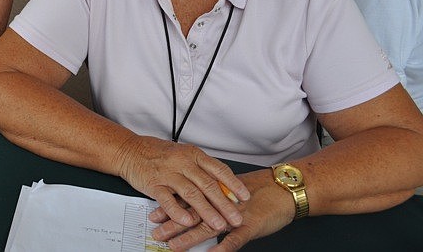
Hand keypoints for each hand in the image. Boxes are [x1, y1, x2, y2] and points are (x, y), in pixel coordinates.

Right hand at [117, 135, 249, 234]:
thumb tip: (225, 187)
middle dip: (224, 204)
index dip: (233, 184)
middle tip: (236, 218)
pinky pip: (167, 200)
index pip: (218, 169)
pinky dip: (177, 212)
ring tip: (218, 225)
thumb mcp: (184, 155)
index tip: (245, 197)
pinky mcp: (153, 184)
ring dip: (207, 211)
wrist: (130, 150)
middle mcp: (182, 162)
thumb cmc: (159, 154)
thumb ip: (202, 169)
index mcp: (193, 154)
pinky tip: (186, 221)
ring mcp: (168, 173)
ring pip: (191, 193)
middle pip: (208, 185)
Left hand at [150, 169, 295, 250]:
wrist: (283, 190)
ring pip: (208, 227)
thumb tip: (188, 200)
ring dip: (189, 238)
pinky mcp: (250, 227)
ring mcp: (234, 215)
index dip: (170, 208)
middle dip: (173, 225)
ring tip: (174, 246)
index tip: (154, 216)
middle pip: (192, 214)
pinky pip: (234, 239)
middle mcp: (221, 203)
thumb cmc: (257, 190)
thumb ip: (210, 194)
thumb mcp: (230, 190)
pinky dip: (221, 247)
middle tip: (157, 234)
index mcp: (215, 192)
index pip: (188, 200)